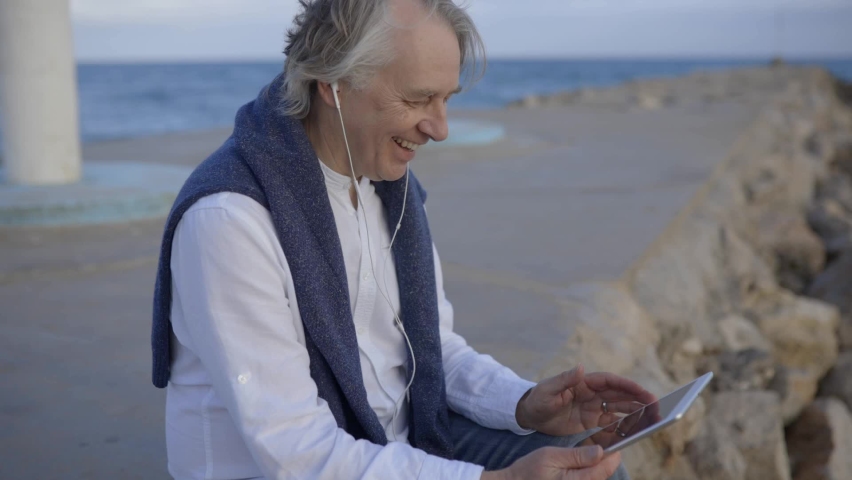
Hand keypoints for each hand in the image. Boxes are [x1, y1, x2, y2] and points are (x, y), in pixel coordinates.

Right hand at [480, 445, 620, 479]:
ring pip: (595, 479)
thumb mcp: (551, 456)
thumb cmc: (530, 470)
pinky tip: (583, 464)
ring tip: (593, 453)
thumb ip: (577, 456)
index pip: (604, 470)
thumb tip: (600, 452)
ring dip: (597, 467)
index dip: (612, 456)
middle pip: (601, 476)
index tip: (615, 445)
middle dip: (604, 462)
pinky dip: (588, 472)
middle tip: (603, 446)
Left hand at [515, 365, 655, 439]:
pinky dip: (623, 427)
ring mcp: (594, 407)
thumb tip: (580, 368)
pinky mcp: (591, 421)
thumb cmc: (538, 399)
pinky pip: (611, 424)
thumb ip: (564, 380)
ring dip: (636, 413)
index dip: (628, 386)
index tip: (643, 392)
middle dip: (639, 400)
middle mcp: (593, 393)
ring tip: (652, 419)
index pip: (610, 382)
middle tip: (657, 407)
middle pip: (620, 395)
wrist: (530, 415)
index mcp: (584, 382)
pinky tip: (635, 432)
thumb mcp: (548, 390)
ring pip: (620, 409)